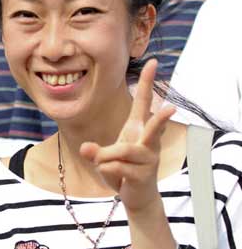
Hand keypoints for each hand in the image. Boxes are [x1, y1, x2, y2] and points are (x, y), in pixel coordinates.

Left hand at [80, 59, 175, 211]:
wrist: (136, 196)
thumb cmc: (122, 169)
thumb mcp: (104, 157)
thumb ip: (95, 151)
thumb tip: (86, 149)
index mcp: (137, 129)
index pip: (143, 102)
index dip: (146, 82)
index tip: (152, 62)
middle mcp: (147, 141)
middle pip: (152, 127)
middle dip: (161, 119)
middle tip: (171, 109)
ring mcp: (149, 158)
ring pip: (122, 151)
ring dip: (106, 158)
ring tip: (104, 165)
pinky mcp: (144, 174)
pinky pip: (116, 167)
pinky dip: (107, 172)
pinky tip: (115, 178)